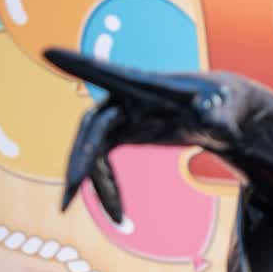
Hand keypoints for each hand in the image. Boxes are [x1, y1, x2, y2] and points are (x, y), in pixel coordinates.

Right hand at [48, 48, 272, 223]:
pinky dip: (107, 186)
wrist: (219, 111)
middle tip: (68, 199)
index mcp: (144, 85)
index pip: (107, 73)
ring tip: (117, 219)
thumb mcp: (224, 111)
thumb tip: (211, 123)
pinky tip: (119, 214)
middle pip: (91, 130)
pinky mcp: (121, 132)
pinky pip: (101, 161)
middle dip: (80, 164)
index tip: (48, 52)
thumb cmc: (222, 104)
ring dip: (96, 185)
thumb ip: (216, 116)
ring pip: (92, 151)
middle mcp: (122, 98)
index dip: (78, 65)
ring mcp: (118, 115)